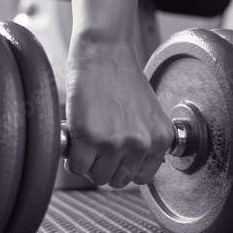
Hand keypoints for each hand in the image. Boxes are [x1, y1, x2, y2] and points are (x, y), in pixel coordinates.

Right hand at [65, 36, 172, 187]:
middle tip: (94, 148)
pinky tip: (74, 140)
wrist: (103, 51)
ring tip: (84, 142)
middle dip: (102, 167)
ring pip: (96, 176)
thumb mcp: (146, 112)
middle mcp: (142, 143)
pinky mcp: (90, 137)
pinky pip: (76, 166)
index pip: (141, 177)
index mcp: (160, 138)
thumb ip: (142, 138)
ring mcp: (116, 142)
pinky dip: (71, 158)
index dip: (122, 167)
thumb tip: (125, 163)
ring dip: (86, 163)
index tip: (113, 157)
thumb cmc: (120, 75)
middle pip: (117, 180)